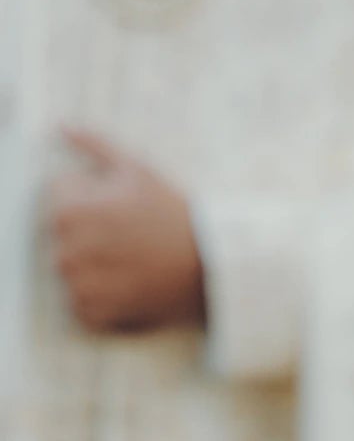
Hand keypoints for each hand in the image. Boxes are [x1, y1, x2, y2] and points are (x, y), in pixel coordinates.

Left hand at [47, 130, 205, 333]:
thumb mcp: (136, 168)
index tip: (117, 205)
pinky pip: (81, 301)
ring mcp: (78, 286)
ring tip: (129, 256)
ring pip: (69, 268)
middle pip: (60, 236)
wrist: (209, 263)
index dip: (87, 197)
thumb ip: (93, 144)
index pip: (55, 200)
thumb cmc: (172, 212)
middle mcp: (66, 252)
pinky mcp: (93, 313)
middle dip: (86, 231)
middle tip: (126, 232)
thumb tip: (61, 127)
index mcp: (70, 212)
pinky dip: (101, 293)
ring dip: (92, 263)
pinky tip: (129, 279)